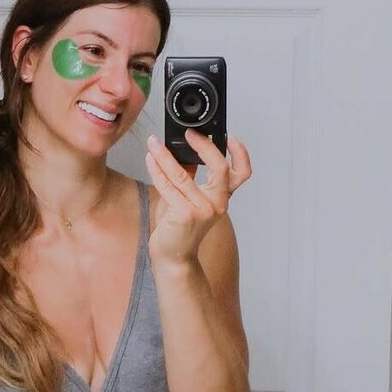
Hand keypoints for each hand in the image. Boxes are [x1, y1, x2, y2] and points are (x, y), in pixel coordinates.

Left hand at [144, 130, 251, 265]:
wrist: (173, 257)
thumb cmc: (179, 229)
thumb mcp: (188, 198)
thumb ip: (190, 177)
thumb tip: (183, 151)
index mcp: (222, 198)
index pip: (242, 172)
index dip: (240, 152)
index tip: (229, 136)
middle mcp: (217, 204)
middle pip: (220, 168)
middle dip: (205, 146)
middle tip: (189, 134)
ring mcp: (202, 210)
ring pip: (183, 174)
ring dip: (165, 155)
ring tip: (154, 143)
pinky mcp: (184, 215)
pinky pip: (168, 185)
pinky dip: (157, 169)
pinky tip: (150, 160)